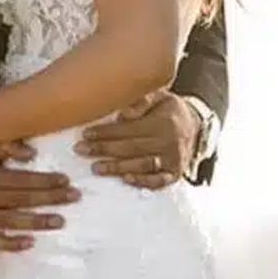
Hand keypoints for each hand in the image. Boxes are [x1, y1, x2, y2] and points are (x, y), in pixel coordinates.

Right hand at [0, 143, 77, 252]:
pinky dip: (12, 243)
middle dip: (51, 198)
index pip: (24, 180)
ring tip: (60, 221)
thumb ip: (5, 147)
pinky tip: (30, 243)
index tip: (66, 180)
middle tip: (74, 197)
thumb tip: (32, 153)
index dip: (46, 180)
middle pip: (25, 200)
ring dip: (39, 221)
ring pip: (14, 221)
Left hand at [76, 91, 197, 189]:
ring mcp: (173, 159)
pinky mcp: (175, 173)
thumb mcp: (160, 97)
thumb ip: (142, 101)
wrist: (196, 126)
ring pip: (142, 165)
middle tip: (81, 150)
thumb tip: (123, 112)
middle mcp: (168, 141)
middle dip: (104, 149)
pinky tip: (126, 179)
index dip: (106, 132)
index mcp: (162, 122)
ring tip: (96, 167)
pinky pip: (158, 180)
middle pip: (131, 147)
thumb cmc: (169, 110)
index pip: (129, 128)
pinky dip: (143, 181)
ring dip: (117, 167)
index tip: (86, 134)